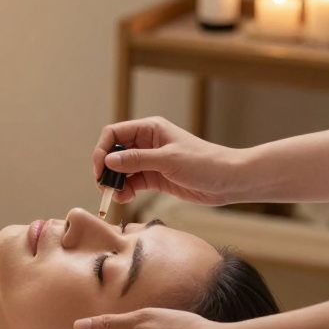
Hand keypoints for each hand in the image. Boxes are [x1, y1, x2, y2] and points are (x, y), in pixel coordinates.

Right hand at [94, 116, 244, 206]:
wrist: (228, 181)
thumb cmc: (204, 163)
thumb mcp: (168, 160)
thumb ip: (137, 160)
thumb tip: (109, 160)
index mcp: (150, 129)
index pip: (114, 133)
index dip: (102, 150)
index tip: (100, 170)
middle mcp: (147, 143)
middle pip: (114, 152)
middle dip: (106, 169)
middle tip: (104, 187)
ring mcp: (150, 161)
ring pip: (121, 170)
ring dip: (115, 183)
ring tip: (117, 196)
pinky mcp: (155, 177)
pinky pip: (132, 183)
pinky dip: (125, 190)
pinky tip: (126, 198)